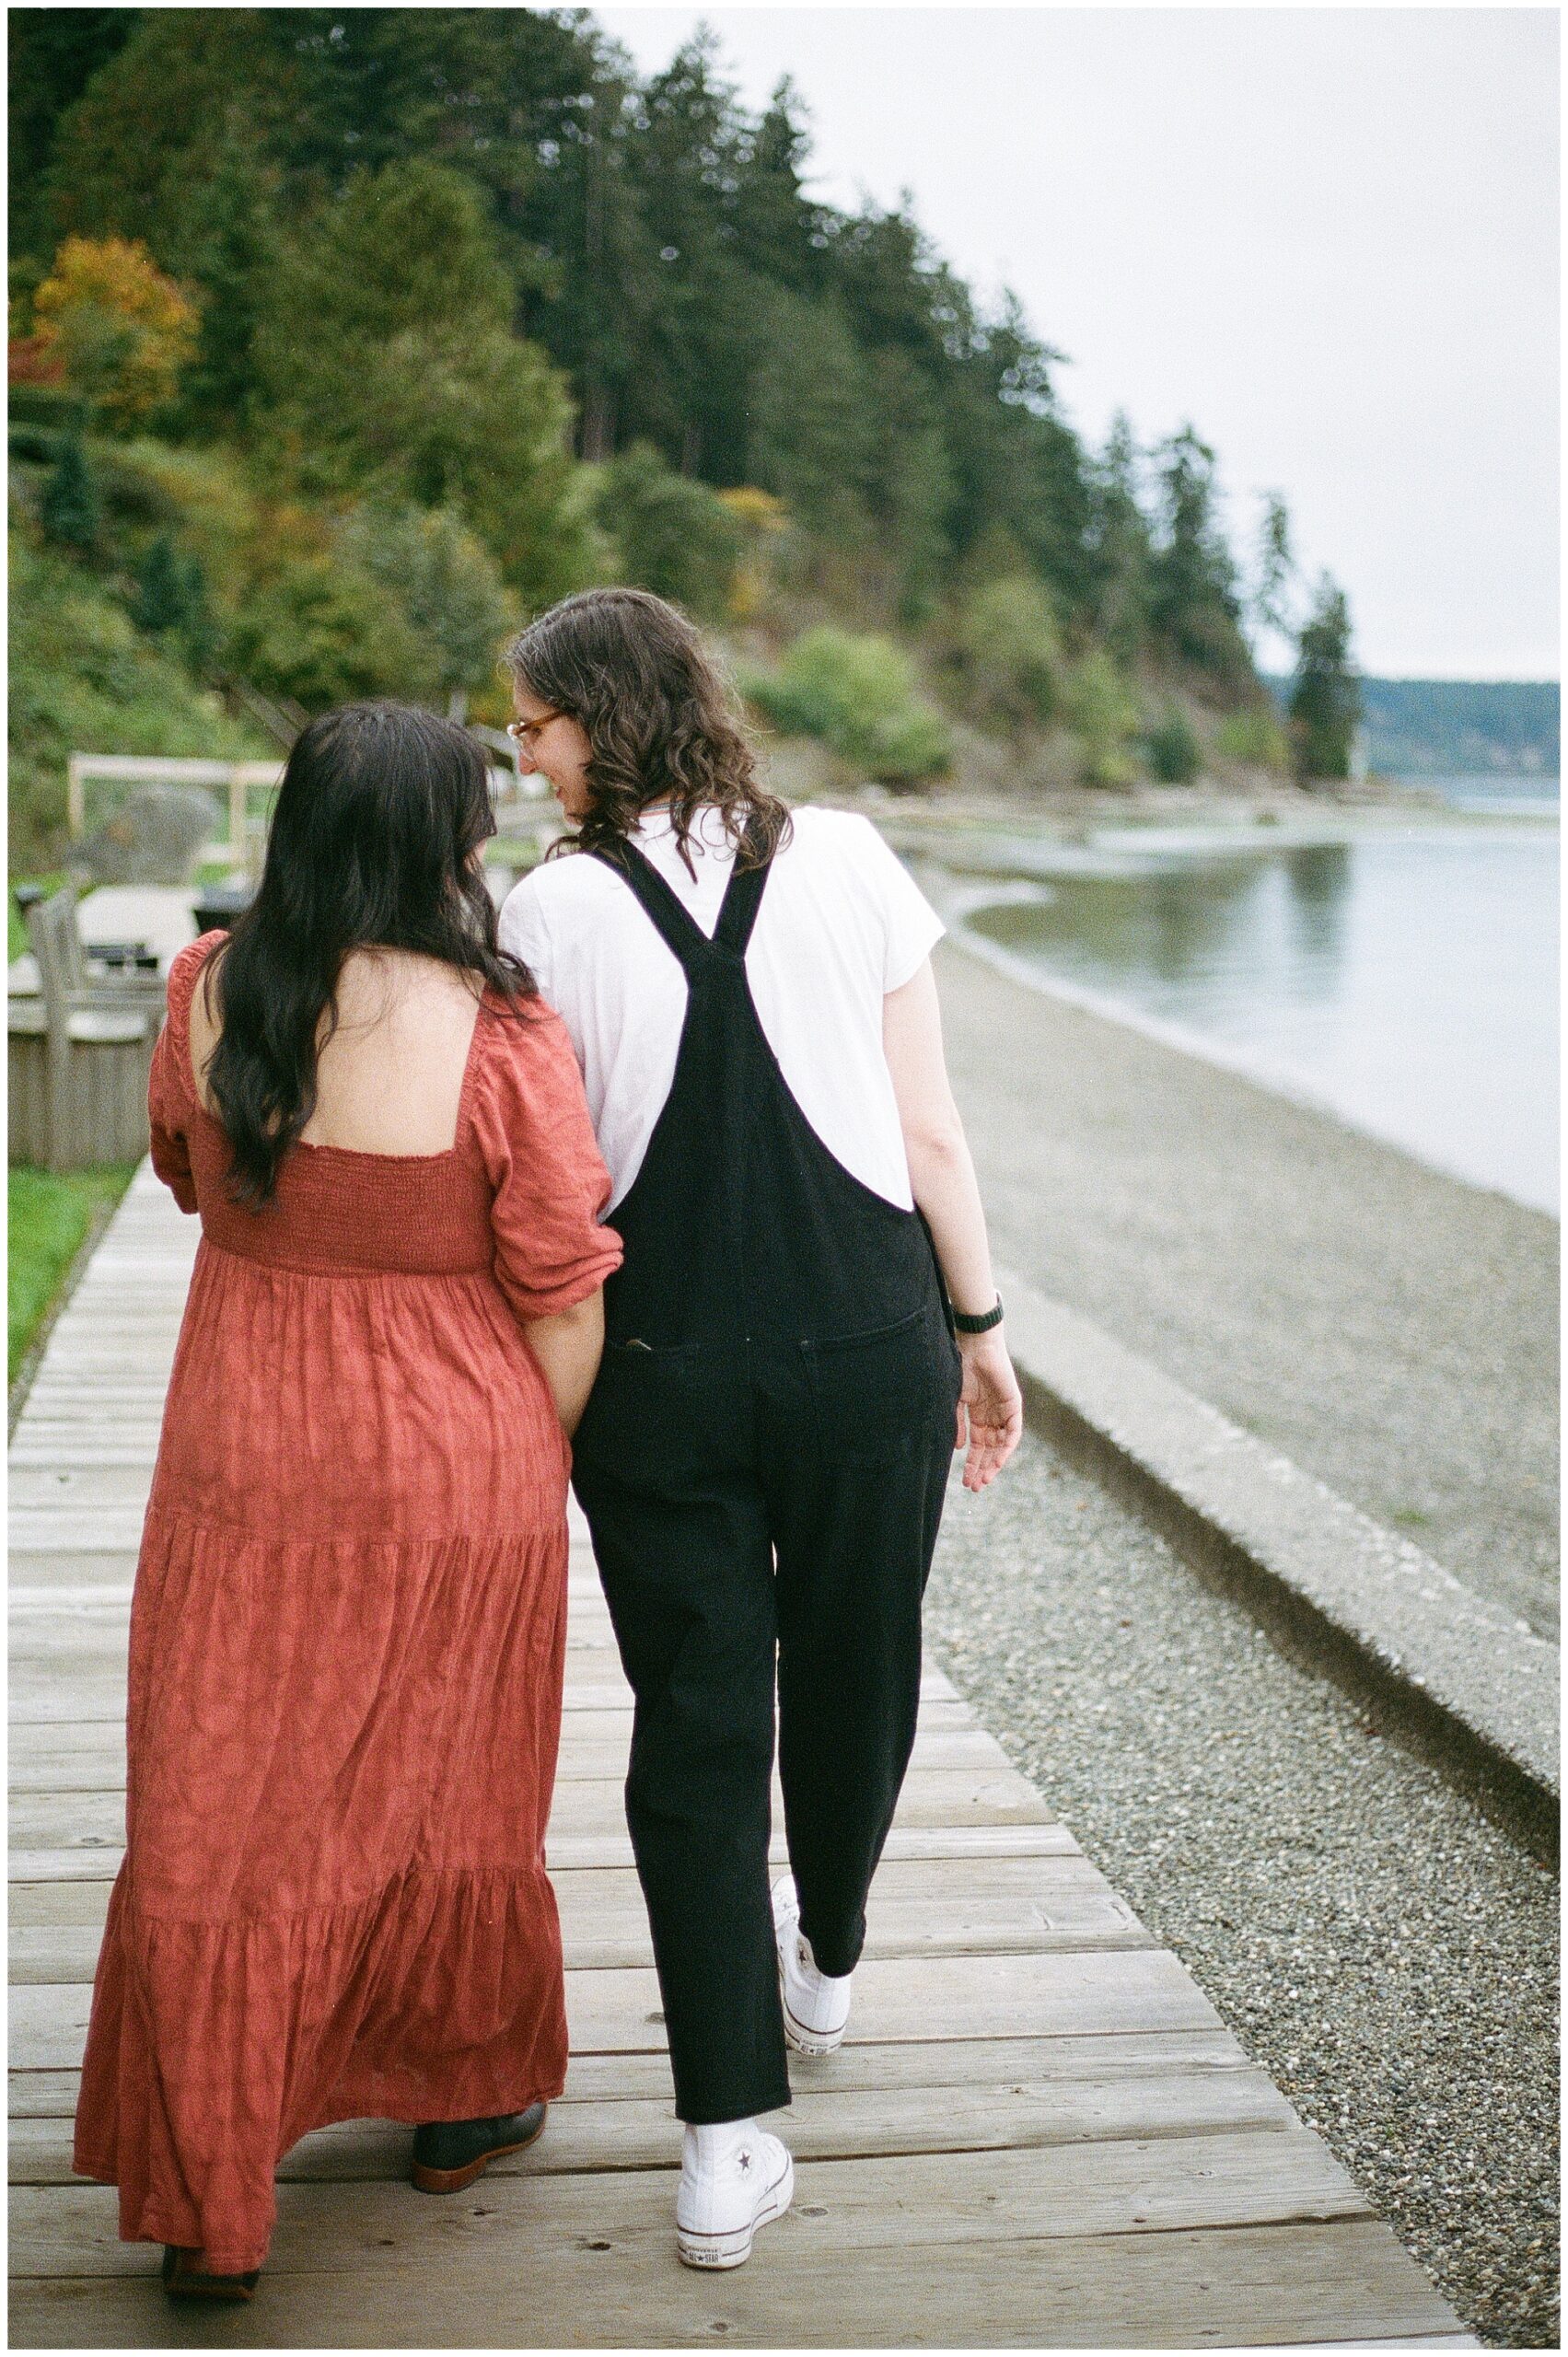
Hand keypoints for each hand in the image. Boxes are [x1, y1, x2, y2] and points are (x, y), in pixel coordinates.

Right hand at [954, 1328, 1022, 1490]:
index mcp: (978, 1416)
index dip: (971, 1464)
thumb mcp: (956, 1402)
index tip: (964, 1481)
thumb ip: (958, 1425)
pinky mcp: (1014, 1406)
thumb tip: (958, 1449)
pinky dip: (1006, 1447)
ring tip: (984, 1479)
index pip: (977, 1447)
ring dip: (994, 1463)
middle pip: (990, 1450)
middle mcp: (993, 1417)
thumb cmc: (962, 1369)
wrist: (974, 1348)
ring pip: (1002, 1445)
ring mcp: (1004, 1412)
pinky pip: (1013, 1432)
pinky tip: (997, 1460)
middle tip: (974, 1487)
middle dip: (982, 1468)